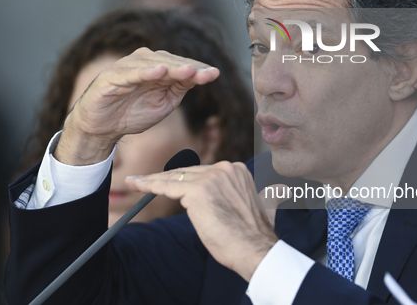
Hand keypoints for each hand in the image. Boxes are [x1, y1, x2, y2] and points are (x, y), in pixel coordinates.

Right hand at [54, 48, 219, 164]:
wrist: (101, 128)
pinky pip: (130, 73)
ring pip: (153, 65)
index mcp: (158, 68)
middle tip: (208, 73)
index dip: (198, 70)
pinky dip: (145, 72)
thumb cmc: (132, 113)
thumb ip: (179, 88)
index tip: (215, 74)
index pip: (181, 66)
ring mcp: (126, 68)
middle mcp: (143, 63)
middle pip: (171, 62)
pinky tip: (160, 71)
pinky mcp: (111, 77)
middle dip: (190, 68)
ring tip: (190, 71)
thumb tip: (200, 75)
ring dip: (172, 67)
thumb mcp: (164, 103)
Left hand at [125, 161, 289, 280]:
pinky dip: (151, 186)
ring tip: (136, 182)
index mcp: (237, 170)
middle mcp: (224, 168)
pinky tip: (138, 186)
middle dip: (164, 177)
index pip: (201, 171)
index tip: (168, 181)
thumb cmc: (254, 235)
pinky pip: (168, 187)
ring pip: (174, 178)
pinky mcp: (198, 191)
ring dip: (152, 181)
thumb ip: (266, 194)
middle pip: (186, 172)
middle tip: (144, 181)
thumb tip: (280, 191)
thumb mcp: (263, 206)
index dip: (182, 178)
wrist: (253, 249)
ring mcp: (211, 178)